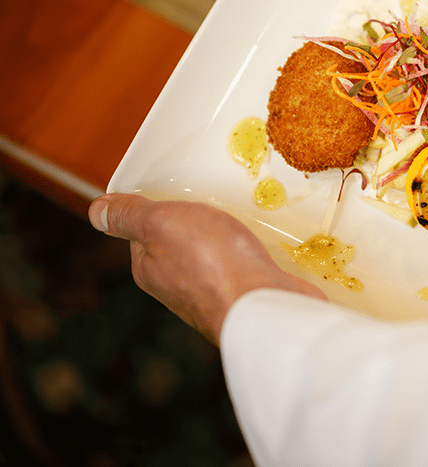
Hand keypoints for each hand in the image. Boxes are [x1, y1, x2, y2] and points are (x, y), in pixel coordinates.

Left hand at [89, 194, 323, 344]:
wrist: (264, 304)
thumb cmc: (212, 263)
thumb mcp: (162, 224)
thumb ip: (131, 216)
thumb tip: (96, 212)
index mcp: (150, 269)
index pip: (144, 231)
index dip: (159, 207)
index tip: (178, 190)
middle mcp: (178, 285)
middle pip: (183, 243)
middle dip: (199, 221)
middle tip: (217, 199)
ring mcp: (214, 293)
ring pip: (217, 255)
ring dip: (230, 235)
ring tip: (245, 217)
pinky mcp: (246, 295)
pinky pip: (245, 265)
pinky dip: (253, 252)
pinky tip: (265, 242)